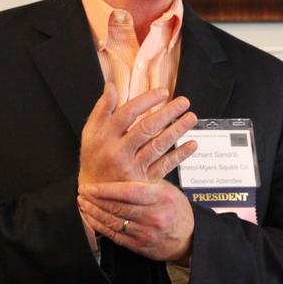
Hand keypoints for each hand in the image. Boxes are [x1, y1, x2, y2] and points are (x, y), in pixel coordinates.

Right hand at [78, 84, 197, 186]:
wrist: (95, 197)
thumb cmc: (93, 159)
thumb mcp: (89, 134)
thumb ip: (101, 110)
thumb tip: (110, 86)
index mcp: (104, 138)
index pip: (127, 113)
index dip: (146, 100)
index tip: (163, 92)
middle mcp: (118, 152)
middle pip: (146, 128)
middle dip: (167, 113)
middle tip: (184, 101)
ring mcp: (132, 168)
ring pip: (158, 146)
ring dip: (177, 130)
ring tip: (191, 117)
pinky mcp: (144, 182)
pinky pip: (165, 166)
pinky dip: (180, 155)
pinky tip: (192, 144)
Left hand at [78, 180, 193, 263]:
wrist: (189, 237)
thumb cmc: (177, 209)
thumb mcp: (167, 190)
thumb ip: (145, 181)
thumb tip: (122, 166)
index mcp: (160, 198)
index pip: (128, 192)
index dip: (105, 189)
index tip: (91, 185)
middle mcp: (153, 216)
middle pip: (117, 207)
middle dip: (95, 200)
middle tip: (82, 192)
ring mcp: (146, 233)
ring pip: (113, 222)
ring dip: (94, 213)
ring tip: (83, 204)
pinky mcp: (140, 246)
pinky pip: (115, 236)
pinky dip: (100, 227)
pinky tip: (91, 219)